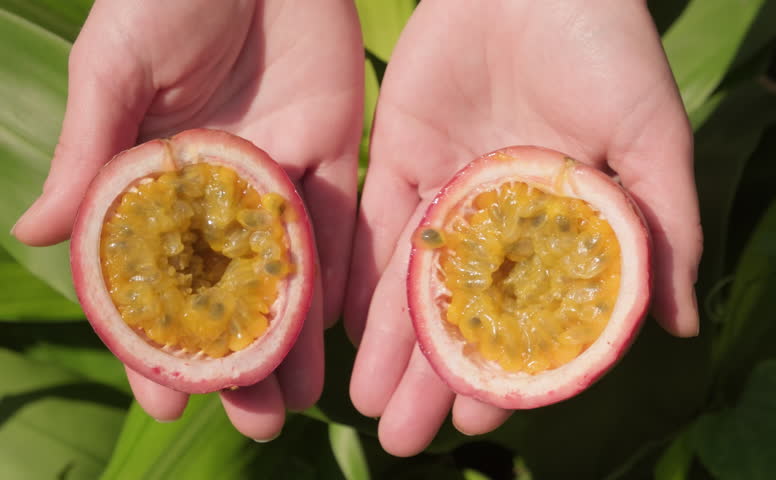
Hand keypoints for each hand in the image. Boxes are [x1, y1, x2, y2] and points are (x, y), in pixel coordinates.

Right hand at [13, 0, 362, 440]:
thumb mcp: (115, 70)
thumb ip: (90, 152)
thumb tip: (29, 232)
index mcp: (158, 180)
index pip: (155, 278)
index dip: (159, 341)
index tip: (169, 397)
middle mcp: (220, 191)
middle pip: (231, 292)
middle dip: (243, 357)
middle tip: (257, 421)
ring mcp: (279, 175)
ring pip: (290, 272)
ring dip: (299, 336)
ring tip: (309, 400)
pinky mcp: (332, 152)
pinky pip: (343, 223)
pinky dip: (345, 274)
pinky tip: (349, 331)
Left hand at [345, 0, 700, 455]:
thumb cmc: (608, 48)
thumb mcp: (652, 138)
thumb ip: (663, 228)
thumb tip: (683, 325)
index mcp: (559, 226)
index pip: (532, 316)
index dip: (508, 368)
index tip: (482, 417)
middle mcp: (500, 220)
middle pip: (464, 312)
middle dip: (433, 375)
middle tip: (404, 436)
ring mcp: (447, 190)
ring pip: (413, 281)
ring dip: (390, 344)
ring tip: (366, 406)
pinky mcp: (401, 158)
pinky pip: (373, 226)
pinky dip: (358, 276)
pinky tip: (344, 329)